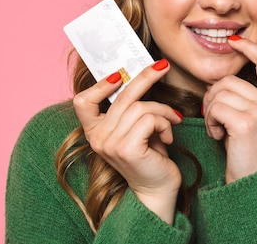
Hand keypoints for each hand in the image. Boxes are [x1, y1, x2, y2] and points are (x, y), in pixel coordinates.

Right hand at [72, 59, 183, 223]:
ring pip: (141, 107)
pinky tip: (169, 137)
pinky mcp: (126, 149)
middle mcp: (97, 138)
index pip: (82, 102)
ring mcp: (110, 144)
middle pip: (122, 96)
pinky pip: (149, 119)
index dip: (99, 85)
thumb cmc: (149, 157)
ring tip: (173, 121)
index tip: (119, 73)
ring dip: (163, 111)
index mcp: (95, 131)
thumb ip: (131, 109)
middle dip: (146, 77)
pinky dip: (165, 123)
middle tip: (163, 66)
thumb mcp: (135, 128)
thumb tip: (143, 75)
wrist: (157, 191)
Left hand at [202, 37, 256, 183]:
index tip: (234, 42)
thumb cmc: (248, 151)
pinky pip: (215, 107)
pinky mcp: (246, 122)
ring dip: (211, 111)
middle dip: (214, 97)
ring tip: (219, 129)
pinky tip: (217, 136)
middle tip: (217, 119)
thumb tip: (218, 81)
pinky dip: (210, 121)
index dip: (249, 48)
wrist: (253, 182)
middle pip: (229, 80)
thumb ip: (244, 96)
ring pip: (219, 92)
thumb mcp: (253, 118)